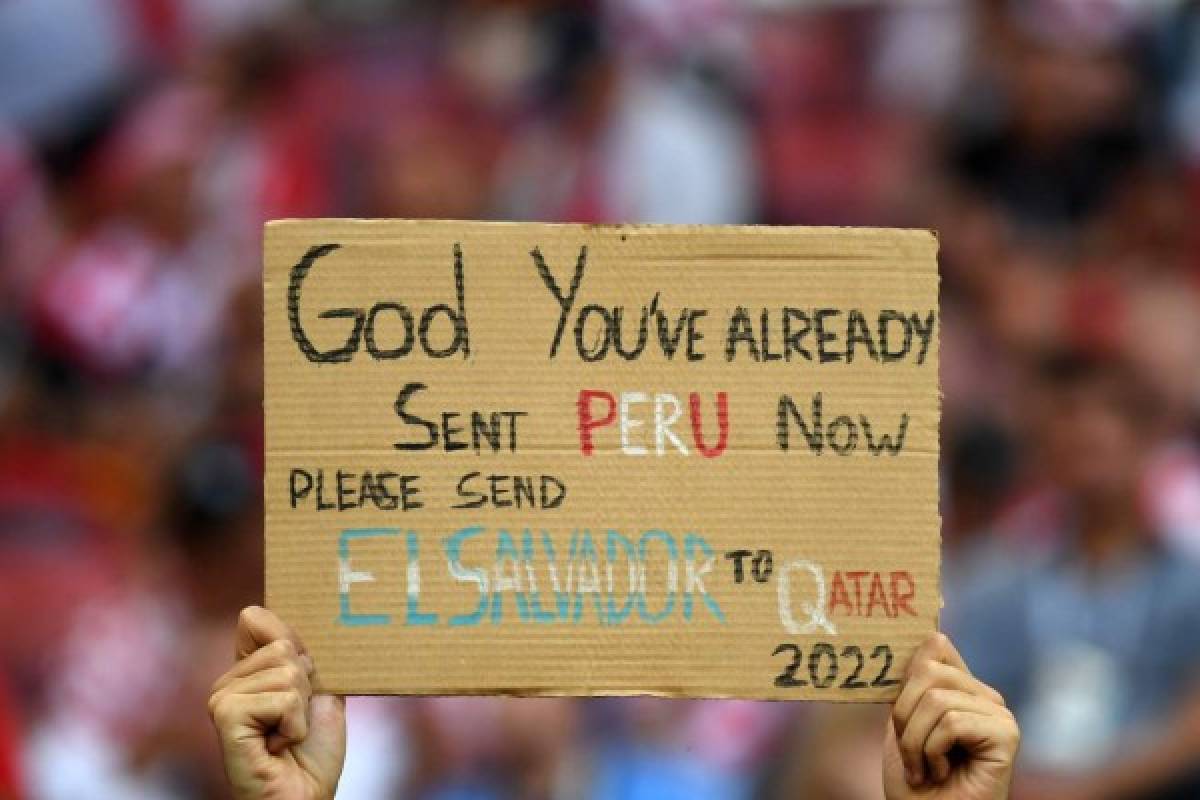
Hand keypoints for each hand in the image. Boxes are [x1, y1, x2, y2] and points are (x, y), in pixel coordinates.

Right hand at [208, 606, 346, 799]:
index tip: (302, 690)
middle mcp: (226, 682)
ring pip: (286, 673)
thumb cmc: (311, 754)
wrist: (305, 799)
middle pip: (284, 647)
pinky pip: (281, 699)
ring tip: (285, 737)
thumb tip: (256, 611)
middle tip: (293, 723)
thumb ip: (297, 652)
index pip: (260, 620)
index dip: (296, 652)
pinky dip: (294, 726)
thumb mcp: (315, 690)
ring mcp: (221, 698)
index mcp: (244, 671)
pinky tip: (278, 747)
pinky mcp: (225, 716)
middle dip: (305, 689)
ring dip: (300, 711)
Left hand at [883, 633, 1018, 799]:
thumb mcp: (902, 722)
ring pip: (937, 700)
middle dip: (904, 715)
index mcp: (961, 688)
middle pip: (928, 670)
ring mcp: (999, 714)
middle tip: (909, 753)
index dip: (908, 671)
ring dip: (915, 742)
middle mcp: (984, 696)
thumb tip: (926, 635)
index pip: (935, 646)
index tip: (898, 709)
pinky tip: (941, 772)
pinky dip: (933, 751)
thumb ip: (911, 684)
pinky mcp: (1007, 735)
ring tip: (923, 767)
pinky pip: (952, 723)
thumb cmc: (915, 781)